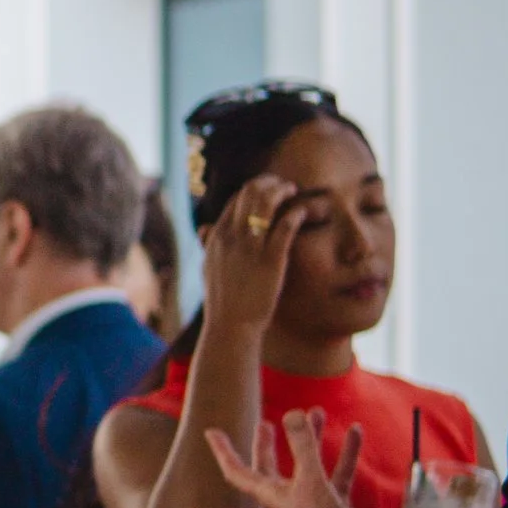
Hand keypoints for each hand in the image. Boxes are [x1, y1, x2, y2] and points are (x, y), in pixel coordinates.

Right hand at [199, 175, 308, 344]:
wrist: (231, 324)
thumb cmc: (223, 299)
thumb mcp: (209, 267)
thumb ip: (209, 244)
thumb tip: (204, 229)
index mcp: (217, 236)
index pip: (236, 198)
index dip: (254, 188)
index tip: (269, 189)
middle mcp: (231, 237)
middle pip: (250, 193)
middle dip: (270, 183)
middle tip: (285, 186)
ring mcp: (250, 248)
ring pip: (267, 203)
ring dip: (283, 192)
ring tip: (295, 192)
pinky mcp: (270, 260)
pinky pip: (285, 226)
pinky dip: (296, 213)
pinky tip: (303, 211)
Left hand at [205, 409, 373, 507]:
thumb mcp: (311, 481)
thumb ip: (303, 447)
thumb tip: (293, 414)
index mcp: (269, 493)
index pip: (236, 470)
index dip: (223, 451)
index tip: (211, 431)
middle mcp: (286, 496)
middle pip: (269, 465)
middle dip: (266, 443)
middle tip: (264, 422)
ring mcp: (311, 499)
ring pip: (308, 462)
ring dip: (311, 439)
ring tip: (317, 413)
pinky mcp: (334, 503)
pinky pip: (337, 471)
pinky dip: (345, 452)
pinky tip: (355, 431)